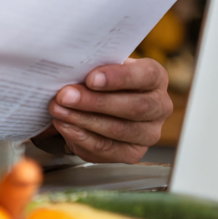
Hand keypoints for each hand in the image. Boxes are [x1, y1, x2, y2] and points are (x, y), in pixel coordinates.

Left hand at [46, 57, 172, 162]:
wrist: (96, 102)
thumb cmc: (99, 79)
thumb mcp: (98, 65)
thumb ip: (91, 65)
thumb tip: (69, 68)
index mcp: (154, 77)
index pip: (146, 75)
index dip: (119, 77)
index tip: (91, 78)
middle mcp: (159, 106)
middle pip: (134, 107)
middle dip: (95, 102)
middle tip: (65, 96)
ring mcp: (148, 133)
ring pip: (119, 130)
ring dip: (83, 120)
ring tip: (58, 110)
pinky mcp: (132, 153)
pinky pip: (107, 149)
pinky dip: (81, 137)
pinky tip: (64, 125)